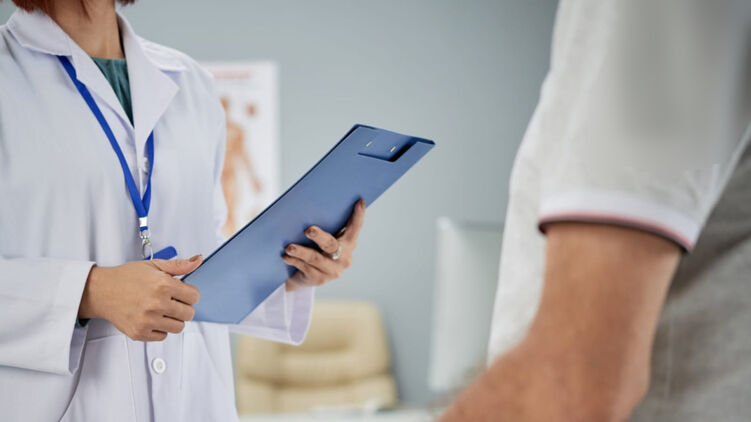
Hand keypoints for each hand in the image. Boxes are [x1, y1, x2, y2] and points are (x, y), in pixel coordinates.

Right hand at [78, 255, 203, 340]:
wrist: (101, 291)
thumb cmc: (127, 277)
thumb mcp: (154, 265)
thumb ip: (179, 265)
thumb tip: (198, 260)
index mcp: (162, 285)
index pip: (194, 297)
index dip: (189, 293)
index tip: (181, 292)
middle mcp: (156, 304)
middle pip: (189, 314)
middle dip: (183, 307)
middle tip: (171, 301)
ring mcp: (148, 320)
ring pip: (179, 327)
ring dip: (174, 319)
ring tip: (162, 310)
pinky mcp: (139, 333)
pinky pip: (163, 336)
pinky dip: (160, 329)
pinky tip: (152, 318)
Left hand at [283, 199, 365, 290]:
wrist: (305, 276)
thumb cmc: (316, 248)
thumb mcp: (323, 238)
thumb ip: (326, 226)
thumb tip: (310, 206)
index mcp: (349, 243)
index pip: (355, 228)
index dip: (358, 216)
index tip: (359, 201)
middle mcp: (344, 258)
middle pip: (332, 245)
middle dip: (320, 237)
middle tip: (308, 230)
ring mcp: (333, 271)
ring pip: (315, 258)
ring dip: (301, 251)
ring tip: (289, 247)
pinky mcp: (320, 280)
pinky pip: (306, 268)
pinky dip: (294, 261)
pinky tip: (286, 257)